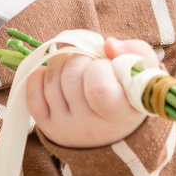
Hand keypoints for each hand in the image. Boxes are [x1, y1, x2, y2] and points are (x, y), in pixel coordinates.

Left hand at [23, 39, 158, 148]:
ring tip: (76, 67)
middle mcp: (90, 127)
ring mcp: (66, 128)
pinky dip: (40, 76)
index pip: (98, 88)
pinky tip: (55, 76)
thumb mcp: (144, 75)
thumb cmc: (130, 96)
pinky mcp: (48, 127)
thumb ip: (135, 52)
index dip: (99, 68)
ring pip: (51, 80)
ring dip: (62, 62)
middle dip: (80, 59)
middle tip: (91, 65)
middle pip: (71, 77)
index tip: (108, 67)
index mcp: (119, 115)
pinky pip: (32, 92)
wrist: (114, 132)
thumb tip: (107, 43)